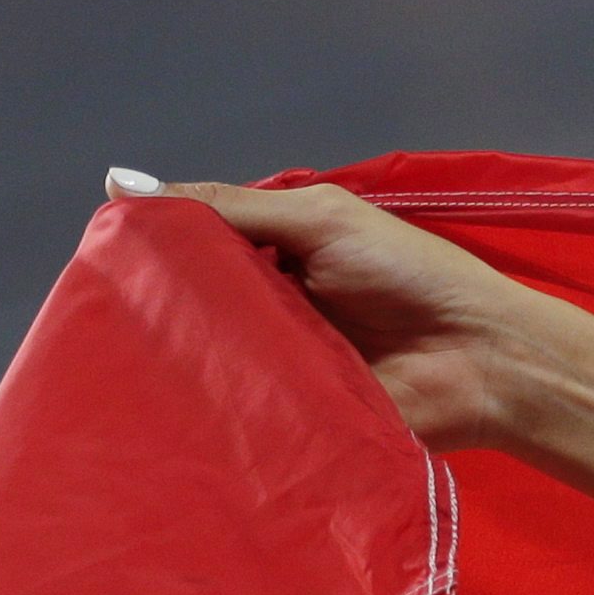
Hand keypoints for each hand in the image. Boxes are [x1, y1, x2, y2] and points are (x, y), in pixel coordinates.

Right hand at [111, 175, 554, 453]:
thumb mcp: (320, 220)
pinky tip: (177, 404)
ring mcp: (282, 359)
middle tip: (112, 317)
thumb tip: (120, 183)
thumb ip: (230, 208)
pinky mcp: (295, 411)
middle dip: (160, 309)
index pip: (193, 246)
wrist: (487, 360)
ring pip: (212, 356)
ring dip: (185, 357)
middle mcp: (272, 303)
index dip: (153, 250)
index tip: (105, 259)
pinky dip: (217, 403)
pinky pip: (243, 406)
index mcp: (276, 250)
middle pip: (195, 303)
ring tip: (134, 361)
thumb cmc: (414, 276)